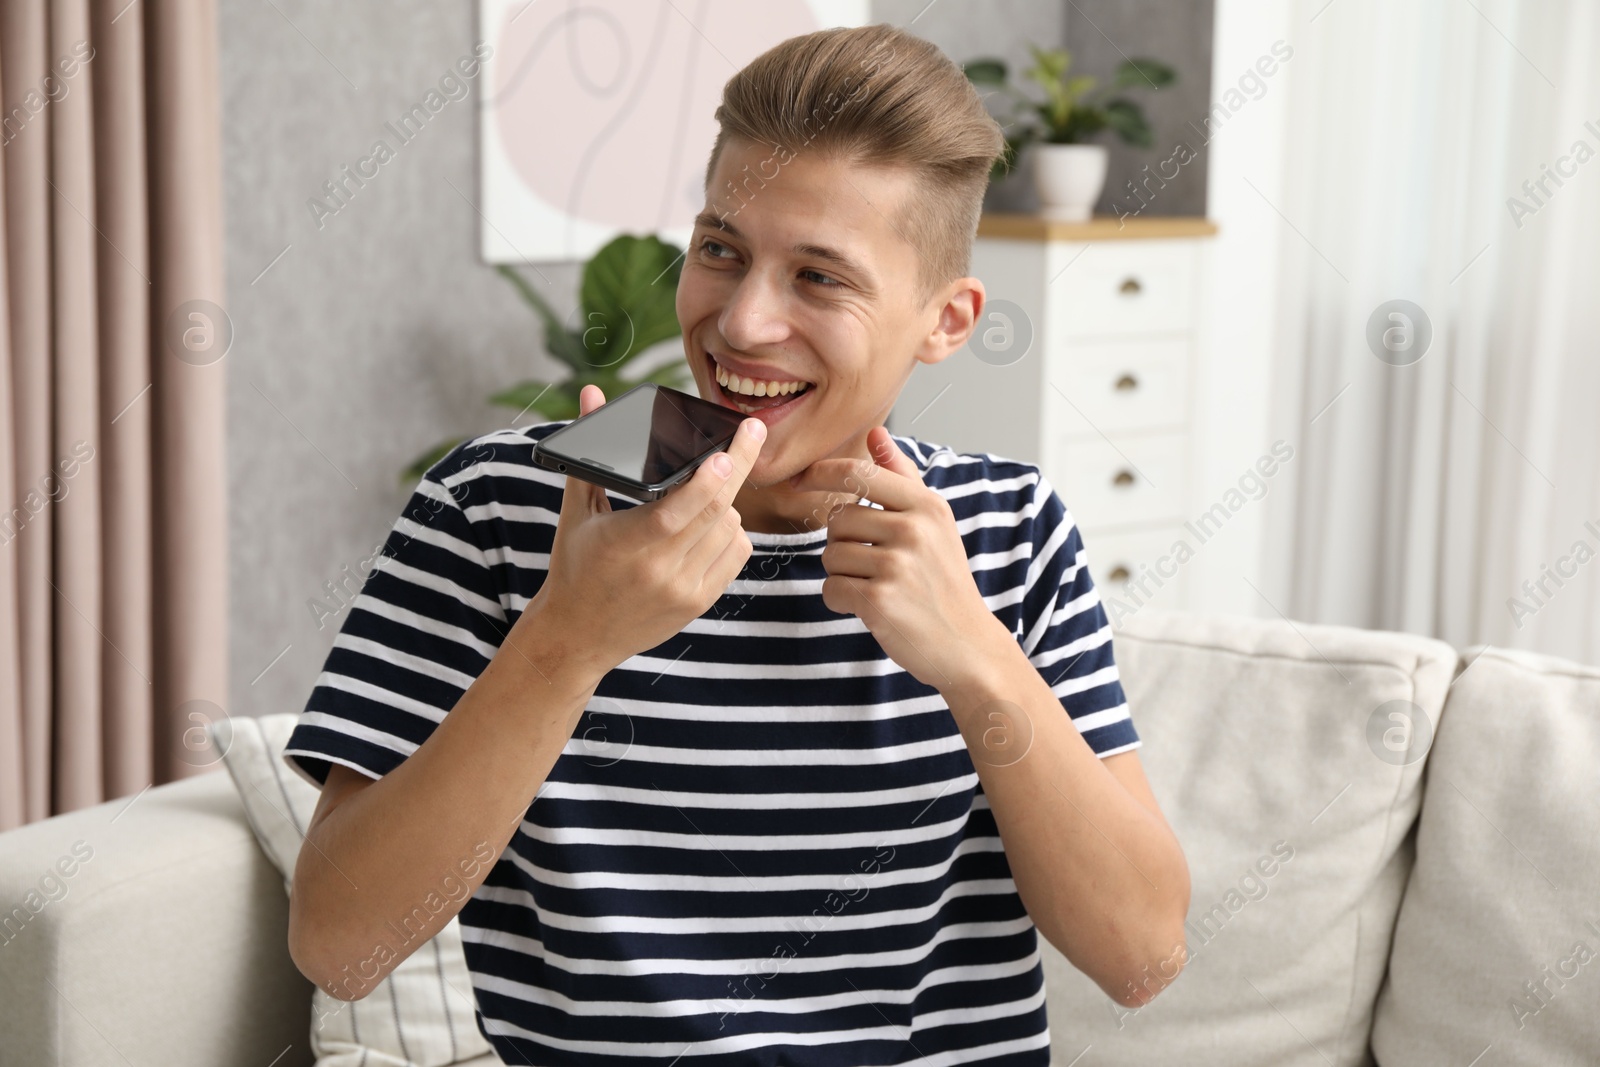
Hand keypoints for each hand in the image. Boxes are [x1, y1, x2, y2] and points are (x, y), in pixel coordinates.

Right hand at [527, 384, 764, 672]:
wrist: (577, 636)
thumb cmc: (575, 566)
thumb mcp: (577, 510)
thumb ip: (592, 450)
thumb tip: (591, 393)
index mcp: (626, 542)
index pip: (679, 507)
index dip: (709, 476)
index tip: (731, 444)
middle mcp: (659, 568)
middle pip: (717, 510)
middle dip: (739, 465)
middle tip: (753, 431)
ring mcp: (683, 589)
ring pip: (732, 529)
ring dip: (728, 503)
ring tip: (709, 494)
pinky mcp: (699, 603)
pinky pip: (736, 555)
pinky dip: (732, 532)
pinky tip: (714, 525)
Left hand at [788, 426, 1014, 693]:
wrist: (967, 644)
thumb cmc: (944, 581)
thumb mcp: (935, 523)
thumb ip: (902, 476)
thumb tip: (876, 432)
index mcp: (926, 506)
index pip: (860, 473)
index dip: (823, 473)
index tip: (802, 480)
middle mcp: (913, 530)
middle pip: (837, 519)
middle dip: (842, 542)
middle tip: (873, 564)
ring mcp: (897, 565)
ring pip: (831, 555)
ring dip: (842, 574)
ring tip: (877, 586)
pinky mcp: (879, 600)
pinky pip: (831, 589)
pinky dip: (841, 601)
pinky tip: (870, 607)